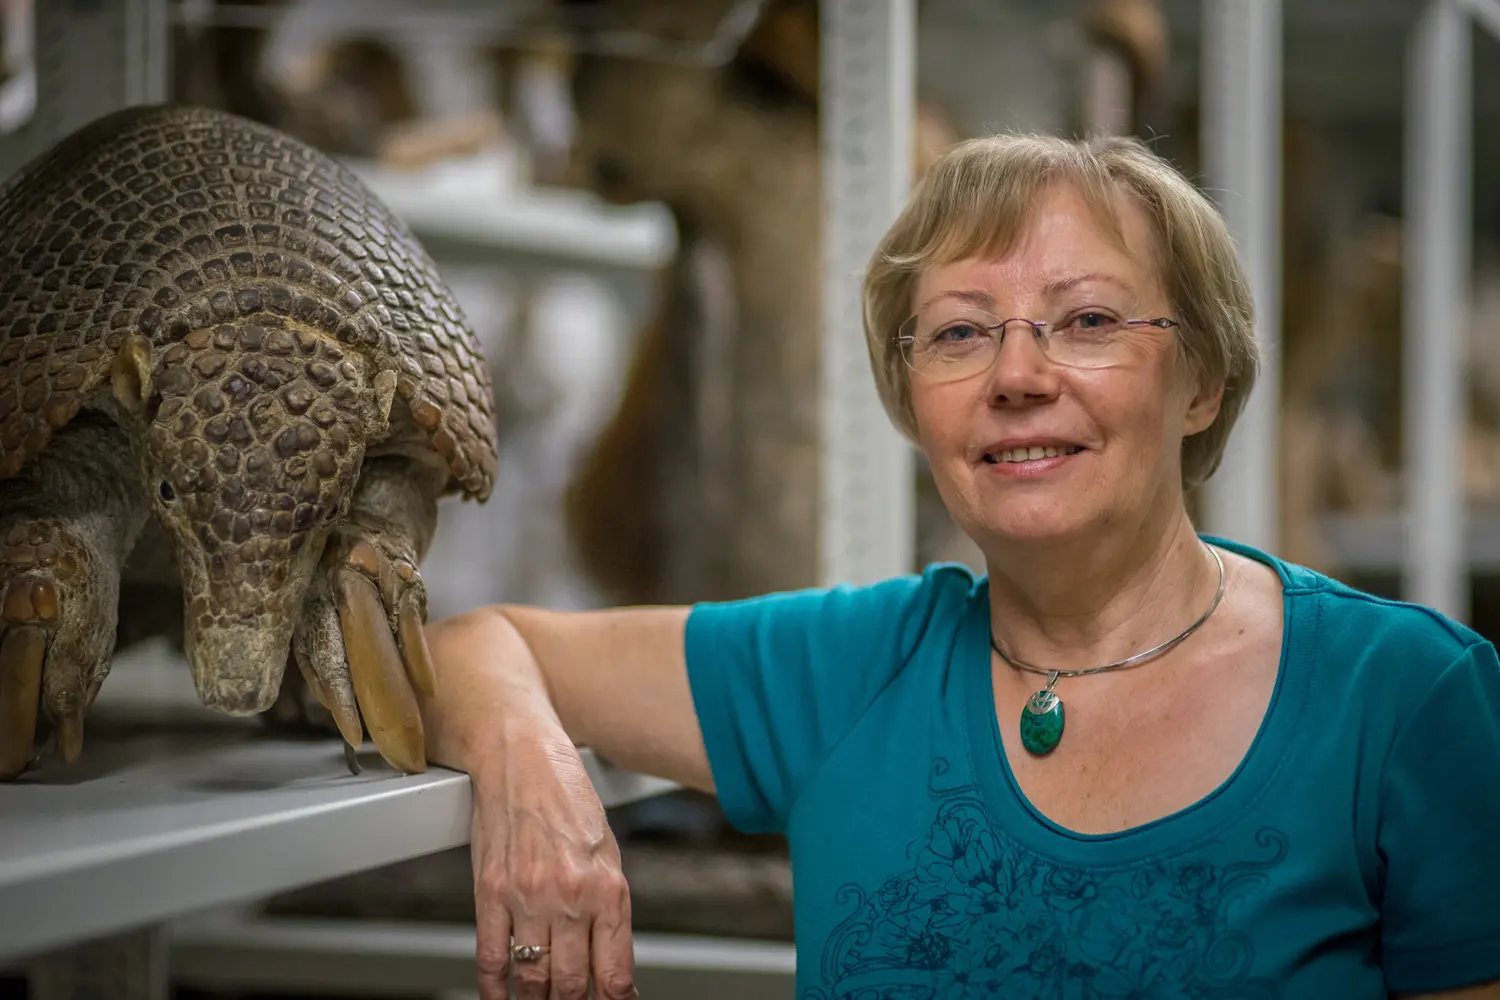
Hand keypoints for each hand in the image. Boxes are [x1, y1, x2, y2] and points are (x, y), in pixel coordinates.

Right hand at [470, 727, 635, 999]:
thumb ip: (609, 908)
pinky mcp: (490, 893)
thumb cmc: (567, 797)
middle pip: (571, 983)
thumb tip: (609, 960)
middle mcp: (569, 896)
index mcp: (607, 888)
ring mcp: (527, 898)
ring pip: (532, 978)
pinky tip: (502, 997)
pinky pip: (491, 957)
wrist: (521, 756)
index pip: (613, 972)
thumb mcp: (607, 851)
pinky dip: (495, 988)